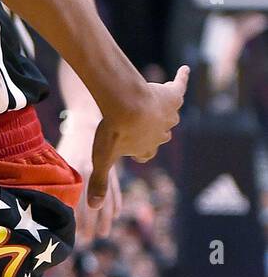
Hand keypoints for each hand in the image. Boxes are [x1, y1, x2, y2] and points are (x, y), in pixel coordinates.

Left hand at [57, 122, 121, 240]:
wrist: (86, 124)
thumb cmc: (66, 144)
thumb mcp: (58, 160)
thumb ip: (55, 179)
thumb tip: (43, 204)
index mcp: (75, 173)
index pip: (75, 203)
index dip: (75, 220)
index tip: (72, 234)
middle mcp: (91, 175)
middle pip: (93, 207)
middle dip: (90, 225)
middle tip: (87, 239)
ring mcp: (105, 173)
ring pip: (107, 202)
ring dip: (106, 220)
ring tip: (103, 234)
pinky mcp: (114, 171)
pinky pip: (117, 192)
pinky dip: (117, 205)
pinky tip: (115, 216)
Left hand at [89, 65, 187, 205]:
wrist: (126, 103)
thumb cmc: (113, 131)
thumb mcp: (102, 159)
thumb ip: (99, 182)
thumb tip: (91, 207)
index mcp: (146, 147)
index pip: (146, 152)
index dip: (140, 151)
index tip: (136, 152)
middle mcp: (162, 132)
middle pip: (160, 134)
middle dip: (152, 131)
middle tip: (142, 125)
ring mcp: (168, 113)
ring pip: (169, 114)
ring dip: (163, 109)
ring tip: (156, 102)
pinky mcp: (171, 95)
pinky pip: (180, 85)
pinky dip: (183, 78)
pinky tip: (185, 69)